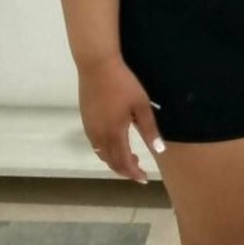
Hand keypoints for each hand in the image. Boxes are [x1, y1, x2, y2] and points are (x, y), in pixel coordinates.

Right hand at [79, 58, 163, 183]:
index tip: (144, 179)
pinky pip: (95, 144)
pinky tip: (114, 144)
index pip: (124, 162)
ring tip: (129, 159)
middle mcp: (99, 135)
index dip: (134, 173)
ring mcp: (90, 128)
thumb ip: (149, 129)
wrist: (97, 65)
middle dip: (124, 170)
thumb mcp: (141, 105)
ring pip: (101, 154)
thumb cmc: (123, 83)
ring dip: (114, 161)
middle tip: (138, 171)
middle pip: (111, 162)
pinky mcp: (85, 120)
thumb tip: (159, 150)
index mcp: (115, 133)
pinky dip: (105, 151)